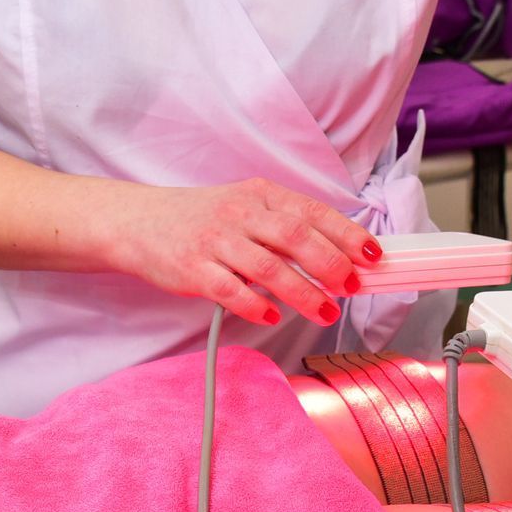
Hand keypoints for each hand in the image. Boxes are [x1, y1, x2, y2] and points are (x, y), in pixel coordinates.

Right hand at [102, 177, 382, 326]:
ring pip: (268, 267)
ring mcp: (215, 242)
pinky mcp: (193, 270)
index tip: (372, 255)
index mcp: (260, 195)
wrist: (139, 223)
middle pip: (295, 237)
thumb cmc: (201, 218)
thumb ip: (285, 225)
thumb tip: (338, 255)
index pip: (312, 212)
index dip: (347, 234)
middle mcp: (240, 214)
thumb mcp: (245, 206)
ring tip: (326, 311)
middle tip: (352, 287)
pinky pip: (230, 290)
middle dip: (331, 264)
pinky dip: (256, 305)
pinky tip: (273, 315)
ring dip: (303, 292)